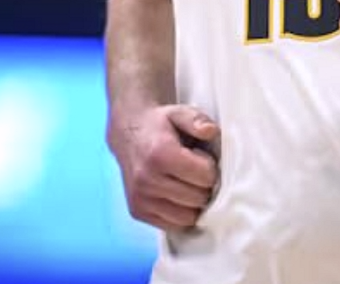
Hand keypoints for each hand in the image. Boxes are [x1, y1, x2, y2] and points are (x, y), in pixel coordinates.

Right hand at [110, 104, 220, 231]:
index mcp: (160, 154)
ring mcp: (140, 199)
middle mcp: (147, 179)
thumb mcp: (179, 112)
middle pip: (197, 198)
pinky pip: (172, 226)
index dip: (211, 167)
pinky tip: (179, 196)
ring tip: (188, 183)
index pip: (205, 176)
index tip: (202, 158)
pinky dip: (181, 214)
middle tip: (197, 172)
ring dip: (194, 203)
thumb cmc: (160, 124)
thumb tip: (211, 131)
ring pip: (187, 217)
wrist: (128, 132)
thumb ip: (197, 120)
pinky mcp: (137, 211)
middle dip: (204, 186)